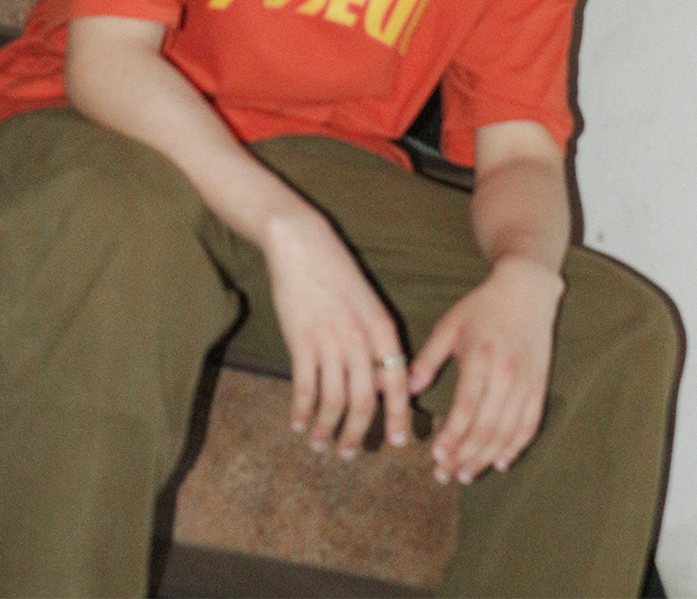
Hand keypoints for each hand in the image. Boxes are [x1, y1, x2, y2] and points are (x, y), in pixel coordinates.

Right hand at [262, 202, 410, 457]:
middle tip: (350, 454)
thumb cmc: (336, 271)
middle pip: (364, 401)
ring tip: (320, 444)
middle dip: (358, 434)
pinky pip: (304, 388)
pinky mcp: (300, 340)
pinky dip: (301, 412)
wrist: (302, 242)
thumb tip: (381, 382)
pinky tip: (297, 423)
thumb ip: (376, 340)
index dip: (398, 415)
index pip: (397, 381)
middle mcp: (360, 337)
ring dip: (326, 429)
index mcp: (382, 326)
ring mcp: (329, 340)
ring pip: (333, 401)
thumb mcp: (367, 301)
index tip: (397, 441)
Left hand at [408, 255, 563, 483]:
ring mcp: (526, 382)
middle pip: (486, 427)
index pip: (466, 407)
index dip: (452, 436)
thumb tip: (406, 390)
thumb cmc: (482, 307)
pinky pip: (530, 425)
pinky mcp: (540, 386)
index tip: (436, 456)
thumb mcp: (449, 325)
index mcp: (480, 356)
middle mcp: (506, 373)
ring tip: (465, 474)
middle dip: (464, 456)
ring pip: (507, 432)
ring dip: (485, 458)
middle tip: (444, 474)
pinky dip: (515, 447)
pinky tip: (499, 462)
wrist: (526, 291)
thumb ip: (427, 358)